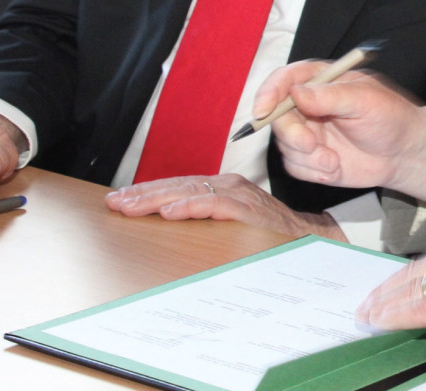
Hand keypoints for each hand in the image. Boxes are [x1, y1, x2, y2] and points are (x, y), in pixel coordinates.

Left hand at [104, 174, 346, 239]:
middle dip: (143, 195)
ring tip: (131, 206)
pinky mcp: (249, 208)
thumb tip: (167, 225)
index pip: (177, 186)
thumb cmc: (270, 235)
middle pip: (178, 186)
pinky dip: (192, 206)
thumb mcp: (231, 224)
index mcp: (222, 187)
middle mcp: (229, 185)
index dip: (147, 192)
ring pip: (191, 191)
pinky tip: (170, 212)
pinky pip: (215, 204)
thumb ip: (206, 219)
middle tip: (115, 203)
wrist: (310, 240)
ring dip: (158, 199)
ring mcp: (239, 194)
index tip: (119, 200)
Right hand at [257, 60, 425, 202]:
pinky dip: (312, 171)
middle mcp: (308, 104)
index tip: (263, 110)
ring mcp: (307, 131)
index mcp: (321, 80)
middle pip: (277, 116)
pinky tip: (336, 168)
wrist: (404, 154)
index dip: (269, 92)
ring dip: (307, 157)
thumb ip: (331, 96)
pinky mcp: (310, 157)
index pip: (285, 79)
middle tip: (311, 145)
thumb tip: (296, 93)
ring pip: (284, 144)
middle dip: (291, 133)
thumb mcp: (366, 101)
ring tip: (335, 161)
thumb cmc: (392, 118)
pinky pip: (294, 166)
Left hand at [358, 233, 425, 346]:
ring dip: (383, 305)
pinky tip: (381, 322)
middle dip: (385, 291)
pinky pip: (419, 308)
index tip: (387, 291)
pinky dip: (395, 315)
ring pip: (411, 289)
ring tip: (366, 317)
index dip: (402, 279)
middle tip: (366, 306)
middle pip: (413, 272)